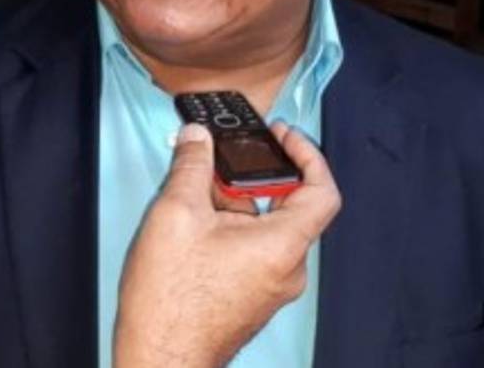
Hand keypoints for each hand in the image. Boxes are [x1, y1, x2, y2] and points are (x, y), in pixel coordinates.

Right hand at [114, 123, 341, 367]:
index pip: (323, 191)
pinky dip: (234, 228)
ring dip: (239, 203)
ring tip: (200, 193)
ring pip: (268, 228)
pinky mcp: (253, 297)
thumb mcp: (175, 215)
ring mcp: (271, 287)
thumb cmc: (171, 302)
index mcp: (282, 246)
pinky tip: (197, 225)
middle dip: (256, 176)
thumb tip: (198, 139)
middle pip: (291, 207)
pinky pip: (256, 250)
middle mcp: (287, 269)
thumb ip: (190, 167)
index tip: (284, 137)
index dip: (308, 156)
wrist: (160, 357)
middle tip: (228, 158)